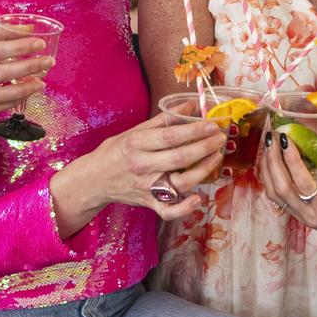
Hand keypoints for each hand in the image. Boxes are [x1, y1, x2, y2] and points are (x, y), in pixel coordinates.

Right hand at [85, 111, 226, 220]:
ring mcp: (147, 187)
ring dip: (203, 170)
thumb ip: (164, 119)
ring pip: (180, 182)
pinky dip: (184, 208)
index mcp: (137, 143)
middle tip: (221, 137)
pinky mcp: (149, 203)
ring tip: (217, 156)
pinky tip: (198, 199)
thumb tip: (191, 105)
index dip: (194, 130)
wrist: (95, 179)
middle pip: (179, 158)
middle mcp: (142, 166)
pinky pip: (169, 211)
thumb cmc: (117, 151)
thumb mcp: (136, 131)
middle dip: (204, 146)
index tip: (212, 124)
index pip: (170, 136)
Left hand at [259, 132, 316, 251]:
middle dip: (273, 161)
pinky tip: (271, 162)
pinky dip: (269, 178)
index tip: (286, 139)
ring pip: (274, 194)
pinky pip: (277, 197)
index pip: (303, 183)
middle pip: (281, 189)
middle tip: (272, 138)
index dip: (292, 159)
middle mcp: (308, 217)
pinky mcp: (297, 215)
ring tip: (268, 146)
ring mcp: (300, 218)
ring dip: (267, 169)